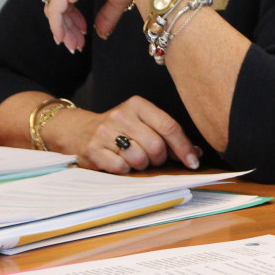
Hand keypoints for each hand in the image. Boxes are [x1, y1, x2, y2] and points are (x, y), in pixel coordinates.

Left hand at [41, 0, 179, 51]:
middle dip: (67, 26)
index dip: (72, 17)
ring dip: (63, 29)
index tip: (81, 32)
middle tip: (75, 44)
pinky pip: (55, 10)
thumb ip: (105, 15)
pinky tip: (63, 38)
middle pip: (58, 3)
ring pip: (54, 8)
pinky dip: (57, 26)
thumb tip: (101, 31)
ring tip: (73, 45)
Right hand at [42, 95, 201, 172]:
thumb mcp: (142, 123)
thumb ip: (167, 135)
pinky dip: (125, 170)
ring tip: (134, 159)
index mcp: (138, 104)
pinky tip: (119, 162)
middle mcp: (121, 115)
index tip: (193, 161)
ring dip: (141, 165)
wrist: (79, 130)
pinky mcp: (92, 149)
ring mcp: (105, 132)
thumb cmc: (120, 129)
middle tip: (152, 159)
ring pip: (139, 158)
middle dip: (159, 158)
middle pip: (156, 146)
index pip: (169, 126)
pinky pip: (121, 167)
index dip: (183, 147)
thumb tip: (195, 154)